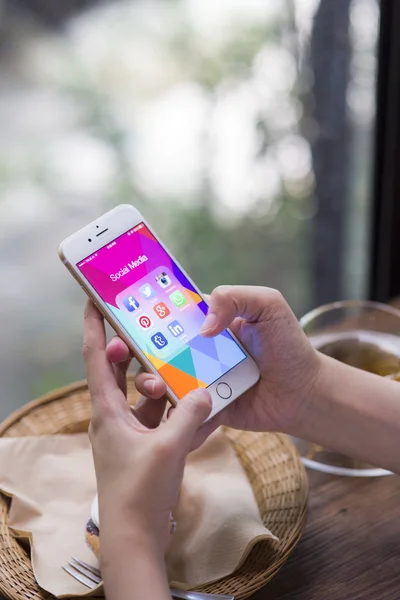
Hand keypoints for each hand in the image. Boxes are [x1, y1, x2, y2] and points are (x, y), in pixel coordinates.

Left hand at [83, 300, 212, 557]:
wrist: (135, 535)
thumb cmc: (141, 491)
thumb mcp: (169, 448)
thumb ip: (189, 414)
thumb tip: (205, 389)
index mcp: (106, 410)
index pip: (97, 358)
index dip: (95, 327)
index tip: (95, 300)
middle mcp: (113, 416)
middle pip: (118, 371)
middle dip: (132, 349)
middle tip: (150, 329)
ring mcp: (128, 431)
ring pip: (140, 393)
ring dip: (157, 378)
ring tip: (178, 360)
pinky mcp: (144, 445)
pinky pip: (157, 415)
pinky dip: (172, 406)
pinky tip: (194, 399)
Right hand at [118, 286, 321, 434]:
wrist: (305, 393)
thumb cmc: (289, 345)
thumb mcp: (267, 305)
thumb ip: (234, 298)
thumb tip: (202, 328)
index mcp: (207, 323)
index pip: (168, 315)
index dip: (143, 315)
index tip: (122, 317)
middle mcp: (197, 350)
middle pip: (156, 349)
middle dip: (136, 351)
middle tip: (126, 354)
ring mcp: (199, 380)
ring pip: (163, 381)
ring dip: (150, 384)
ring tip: (155, 386)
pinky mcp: (204, 408)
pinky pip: (183, 412)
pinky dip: (173, 417)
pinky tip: (166, 417)